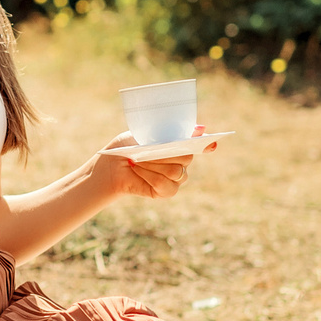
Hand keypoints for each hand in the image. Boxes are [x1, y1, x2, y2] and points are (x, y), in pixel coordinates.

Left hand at [99, 124, 216, 198]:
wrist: (110, 165)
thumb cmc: (128, 147)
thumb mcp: (145, 133)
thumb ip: (169, 131)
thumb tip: (200, 128)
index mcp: (179, 145)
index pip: (200, 144)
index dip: (207, 144)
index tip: (210, 144)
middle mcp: (182, 162)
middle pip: (187, 157)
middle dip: (167, 153)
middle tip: (147, 150)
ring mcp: (176, 179)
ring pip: (176, 172)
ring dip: (154, 164)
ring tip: (137, 160)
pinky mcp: (166, 192)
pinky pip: (165, 185)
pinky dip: (149, 176)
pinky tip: (137, 169)